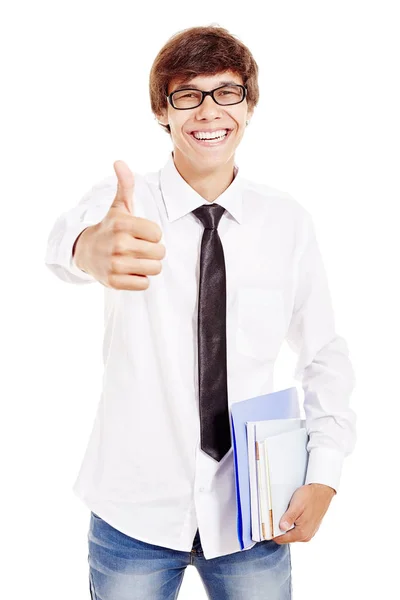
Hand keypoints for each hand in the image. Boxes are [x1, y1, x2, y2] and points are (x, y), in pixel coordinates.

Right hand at [73, 160, 165, 289]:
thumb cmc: (110, 228)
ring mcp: (115, 264)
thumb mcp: (118, 206)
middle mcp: (118, 244)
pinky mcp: (114, 282)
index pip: (158, 234)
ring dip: (148, 266)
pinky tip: (129, 271)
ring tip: (135, 260)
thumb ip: (125, 185)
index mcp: (122, 224)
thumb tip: (120, 162)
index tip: (140, 234)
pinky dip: (140, 280)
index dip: (152, 235)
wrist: (85, 251)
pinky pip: (144, 284)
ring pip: (154, 269)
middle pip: (159, 253)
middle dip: (153, 251)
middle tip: (139, 248)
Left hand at [272, 483, 335, 543]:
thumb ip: (288, 518)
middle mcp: (306, 536)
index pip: (281, 539)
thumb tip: (281, 527)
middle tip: (273, 517)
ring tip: (283, 514)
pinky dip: (291, 524)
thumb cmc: (310, 497)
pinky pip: (296, 529)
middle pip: (286, 537)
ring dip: (285, 526)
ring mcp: (308, 532)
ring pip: (291, 533)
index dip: (272, 533)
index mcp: (302, 533)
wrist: (322, 491)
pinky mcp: (309, 527)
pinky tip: (291, 514)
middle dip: (278, 529)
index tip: (266, 525)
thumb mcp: (296, 506)